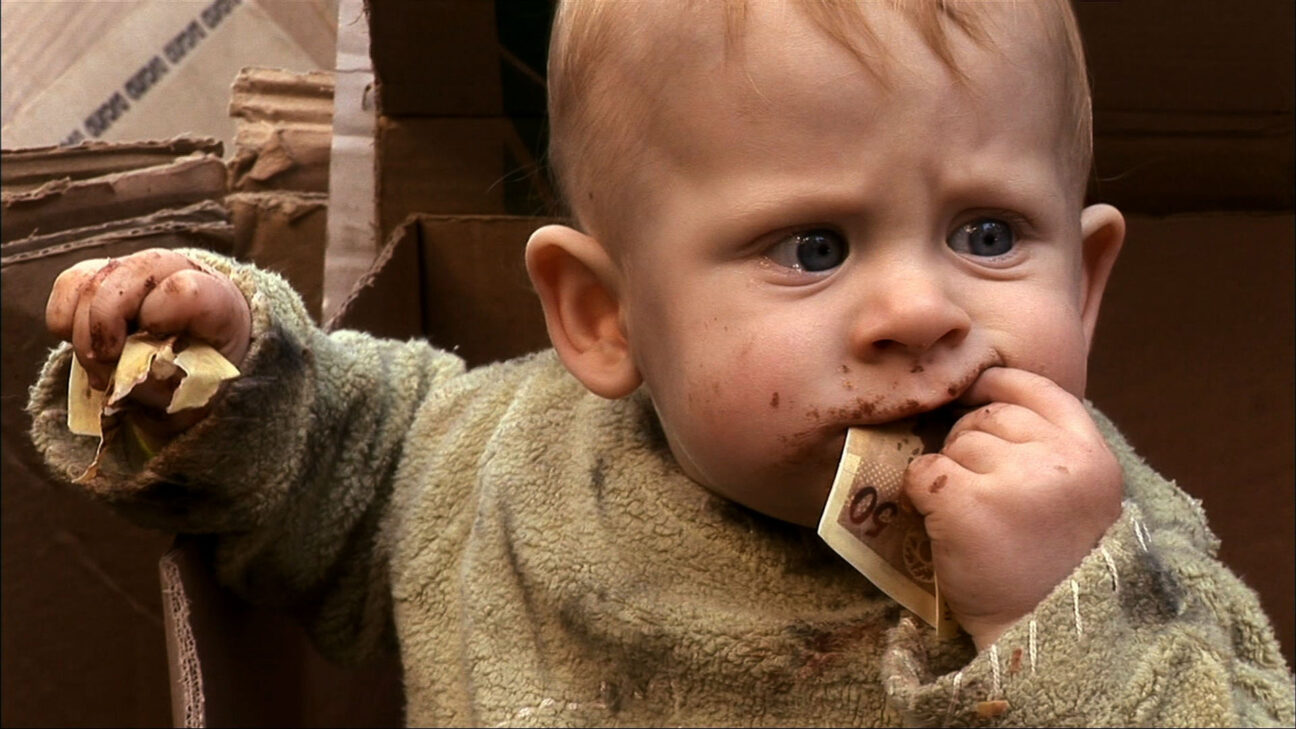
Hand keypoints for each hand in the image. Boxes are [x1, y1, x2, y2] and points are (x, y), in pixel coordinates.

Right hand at [45, 249, 250, 426]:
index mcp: (216, 298)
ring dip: (83, 335)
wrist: (202, 347)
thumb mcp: (198, 386)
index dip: (157, 319)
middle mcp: (175, 270)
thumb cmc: (203, 369)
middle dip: (102, 330)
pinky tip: (90, 347)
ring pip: (88, 284)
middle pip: (122, 280)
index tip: (156, 350)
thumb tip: (123, 376)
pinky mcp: (101, 271)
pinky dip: (65, 322)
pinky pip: (67, 286)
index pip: (183, 291)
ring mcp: (135, 267)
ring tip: (102, 370)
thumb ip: (167, 381)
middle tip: (107, 372)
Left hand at [903, 367, 1122, 649]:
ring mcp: (1013, 480)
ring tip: (973, 518)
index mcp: (1092, 456)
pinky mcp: (967, 503)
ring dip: (949, 474)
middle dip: (971, 445)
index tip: (975, 398)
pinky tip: (942, 524)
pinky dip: (920, 495)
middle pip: (988, 416)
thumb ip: (1047, 447)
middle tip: (984, 496)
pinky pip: (923, 472)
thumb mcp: (1075, 495)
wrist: (1039, 636)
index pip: (1036, 388)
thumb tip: (980, 395)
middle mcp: (1059, 461)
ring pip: (954, 444)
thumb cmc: (1047, 565)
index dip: (998, 387)